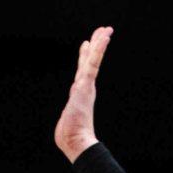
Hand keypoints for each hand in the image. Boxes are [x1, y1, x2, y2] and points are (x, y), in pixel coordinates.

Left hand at [54, 25, 110, 161]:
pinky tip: (103, 38)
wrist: (76, 142)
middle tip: (103, 30)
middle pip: (91, 60)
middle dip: (97, 45)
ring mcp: (86, 85)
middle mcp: (85, 86)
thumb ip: (68, 117)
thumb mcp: (67, 120)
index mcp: (81, 92)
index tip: (87, 43)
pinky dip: (98, 50)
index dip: (86, 55)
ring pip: (93, 59)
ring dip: (99, 43)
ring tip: (105, 30)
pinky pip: (92, 64)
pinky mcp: (86, 85)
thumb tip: (66, 126)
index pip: (84, 69)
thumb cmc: (70, 135)